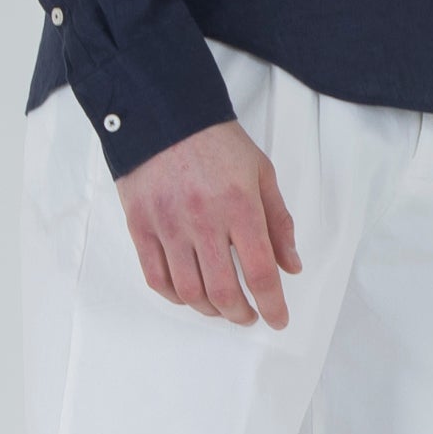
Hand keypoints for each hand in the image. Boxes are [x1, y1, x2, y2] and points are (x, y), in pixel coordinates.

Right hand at [113, 118, 302, 328]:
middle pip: (223, 291)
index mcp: (239, 204)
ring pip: (189, 291)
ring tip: (221, 306)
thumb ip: (278, 221)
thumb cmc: (217, 142)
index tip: (278, 319)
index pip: (260, 271)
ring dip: (210, 309)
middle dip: (241, 314)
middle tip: (249, 315)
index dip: (272, 304)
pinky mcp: (141, 225)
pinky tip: (188, 293)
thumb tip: (291, 267)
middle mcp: (203, 219)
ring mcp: (168, 224)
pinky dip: (175, 296)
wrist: (164, 113)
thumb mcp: (261, 172)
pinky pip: (156, 278)